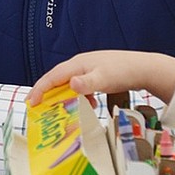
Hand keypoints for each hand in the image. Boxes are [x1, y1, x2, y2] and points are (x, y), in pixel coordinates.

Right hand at [27, 50, 174, 106]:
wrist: (144, 68)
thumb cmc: (123, 71)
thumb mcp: (104, 79)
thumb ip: (87, 83)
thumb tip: (71, 84)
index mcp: (78, 64)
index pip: (52, 77)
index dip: (40, 89)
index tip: (31, 102)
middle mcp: (80, 64)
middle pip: (57, 79)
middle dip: (46, 92)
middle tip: (37, 107)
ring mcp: (88, 69)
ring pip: (68, 83)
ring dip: (63, 96)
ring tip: (60, 109)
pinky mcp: (96, 74)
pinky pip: (80, 86)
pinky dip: (79, 96)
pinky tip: (88, 104)